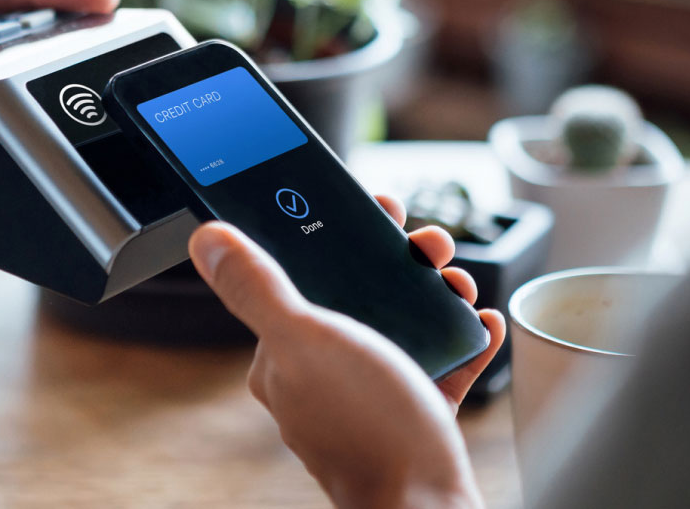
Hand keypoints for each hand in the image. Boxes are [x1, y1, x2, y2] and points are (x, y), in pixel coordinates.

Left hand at [187, 196, 505, 508]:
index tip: (376, 210)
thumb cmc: (368, 429)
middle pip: (358, 297)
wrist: (427, 508)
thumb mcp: (306, 341)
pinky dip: (463, 341)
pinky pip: (440, 365)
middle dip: (400, 263)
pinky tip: (481, 324)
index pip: (300, 278)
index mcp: (284, 357)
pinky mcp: (415, 418)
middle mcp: (323, 377)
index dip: (336, 238)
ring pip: (402, 326)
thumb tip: (207, 240)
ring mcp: (371, 398)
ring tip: (459, 286)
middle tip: (431, 246)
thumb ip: (258, 289)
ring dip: (436, 296)